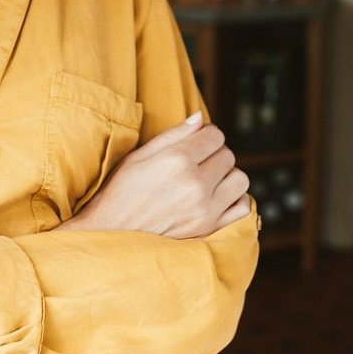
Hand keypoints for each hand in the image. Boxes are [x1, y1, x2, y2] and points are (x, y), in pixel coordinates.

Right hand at [63, 112, 251, 238]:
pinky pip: (243, 206)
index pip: (215, 135)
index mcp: (177, 160)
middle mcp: (195, 184)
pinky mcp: (209, 228)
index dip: (206, 135)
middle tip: (197, 162)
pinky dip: (235, 199)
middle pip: (228, 155)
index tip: (196, 142)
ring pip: (240, 179)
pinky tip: (217, 197)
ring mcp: (205, 208)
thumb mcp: (138, 156)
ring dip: (228, 176)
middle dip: (215, 154)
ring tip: (209, 179)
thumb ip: (173, 135)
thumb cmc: (119, 192)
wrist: (110, 234)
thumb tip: (200, 118)